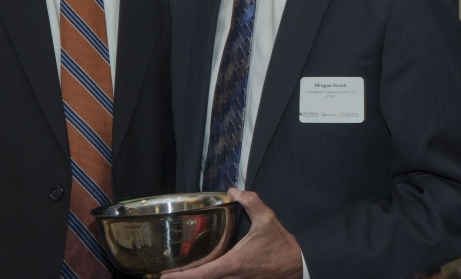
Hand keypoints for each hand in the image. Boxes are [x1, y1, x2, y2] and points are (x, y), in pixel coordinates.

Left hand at [165, 188, 302, 278]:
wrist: (297, 265)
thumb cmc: (280, 244)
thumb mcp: (267, 218)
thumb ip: (250, 201)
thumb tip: (233, 190)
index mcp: (234, 263)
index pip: (204, 273)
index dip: (183, 276)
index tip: (166, 276)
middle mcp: (232, 277)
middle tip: (164, 275)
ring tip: (178, 274)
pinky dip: (207, 278)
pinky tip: (200, 272)